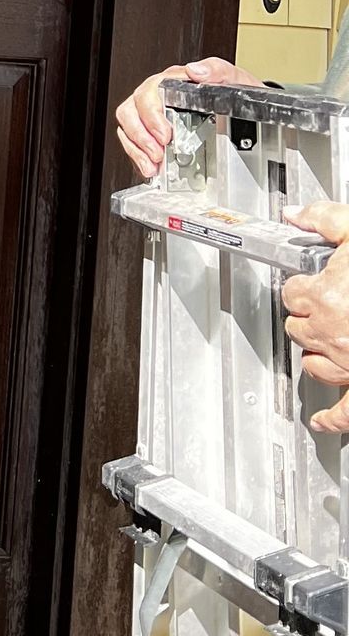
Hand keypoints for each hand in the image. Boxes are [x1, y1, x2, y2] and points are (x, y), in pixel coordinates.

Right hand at [114, 58, 246, 179]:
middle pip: (131, 110)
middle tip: (158, 152)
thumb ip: (217, 71)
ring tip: (153, 163)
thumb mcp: (234, 80)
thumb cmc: (236, 95)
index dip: (152, 114)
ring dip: (137, 148)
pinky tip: (150, 167)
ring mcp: (152, 114)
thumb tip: (196, 70)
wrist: (246, 113)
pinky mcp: (151, 132)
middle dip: (142, 136)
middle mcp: (157, 95)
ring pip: (127, 125)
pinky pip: (132, 142)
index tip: (165, 134)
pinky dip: (138, 157)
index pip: (150, 91)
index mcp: (174, 81)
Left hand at [285, 207, 348, 434]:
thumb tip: (296, 215)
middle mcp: (335, 333)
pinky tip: (322, 420)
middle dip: (311, 316)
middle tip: (328, 305)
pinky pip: (345, 411)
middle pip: (299, 326)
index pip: (293, 292)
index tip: (313, 282)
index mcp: (327, 295)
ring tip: (331, 340)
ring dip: (319, 352)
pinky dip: (332, 418)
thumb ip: (325, 220)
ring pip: (314, 363)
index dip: (304, 285)